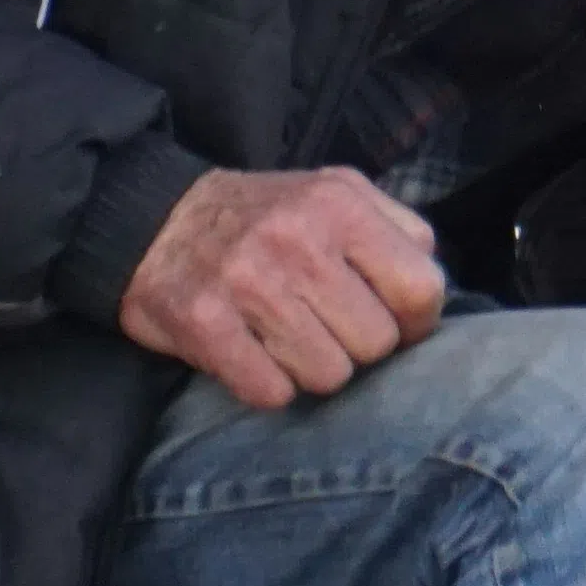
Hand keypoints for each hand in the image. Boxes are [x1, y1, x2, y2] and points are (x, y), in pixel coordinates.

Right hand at [117, 168, 446, 409]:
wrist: (154, 219)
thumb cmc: (262, 216)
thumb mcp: (335, 192)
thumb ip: (394, 231)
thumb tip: (431, 293)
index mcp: (339, 205)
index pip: (421, 290)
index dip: (415, 322)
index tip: (392, 323)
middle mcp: (297, 240)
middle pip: (376, 342)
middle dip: (356, 345)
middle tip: (324, 326)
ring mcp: (248, 283)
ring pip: (329, 375)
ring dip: (310, 368)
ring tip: (285, 338)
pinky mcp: (205, 324)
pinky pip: (271, 392)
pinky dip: (266, 385)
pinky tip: (253, 354)